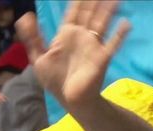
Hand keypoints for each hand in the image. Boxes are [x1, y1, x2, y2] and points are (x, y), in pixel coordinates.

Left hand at [15, 1, 130, 106]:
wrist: (70, 99)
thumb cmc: (55, 80)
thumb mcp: (38, 57)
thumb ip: (32, 37)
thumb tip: (26, 15)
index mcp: (66, 35)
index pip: (74, 13)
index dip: (79, 1)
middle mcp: (82, 37)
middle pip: (90, 14)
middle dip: (95, 2)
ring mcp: (94, 46)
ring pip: (102, 23)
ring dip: (108, 11)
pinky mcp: (102, 57)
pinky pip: (113, 44)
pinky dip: (120, 34)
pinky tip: (126, 24)